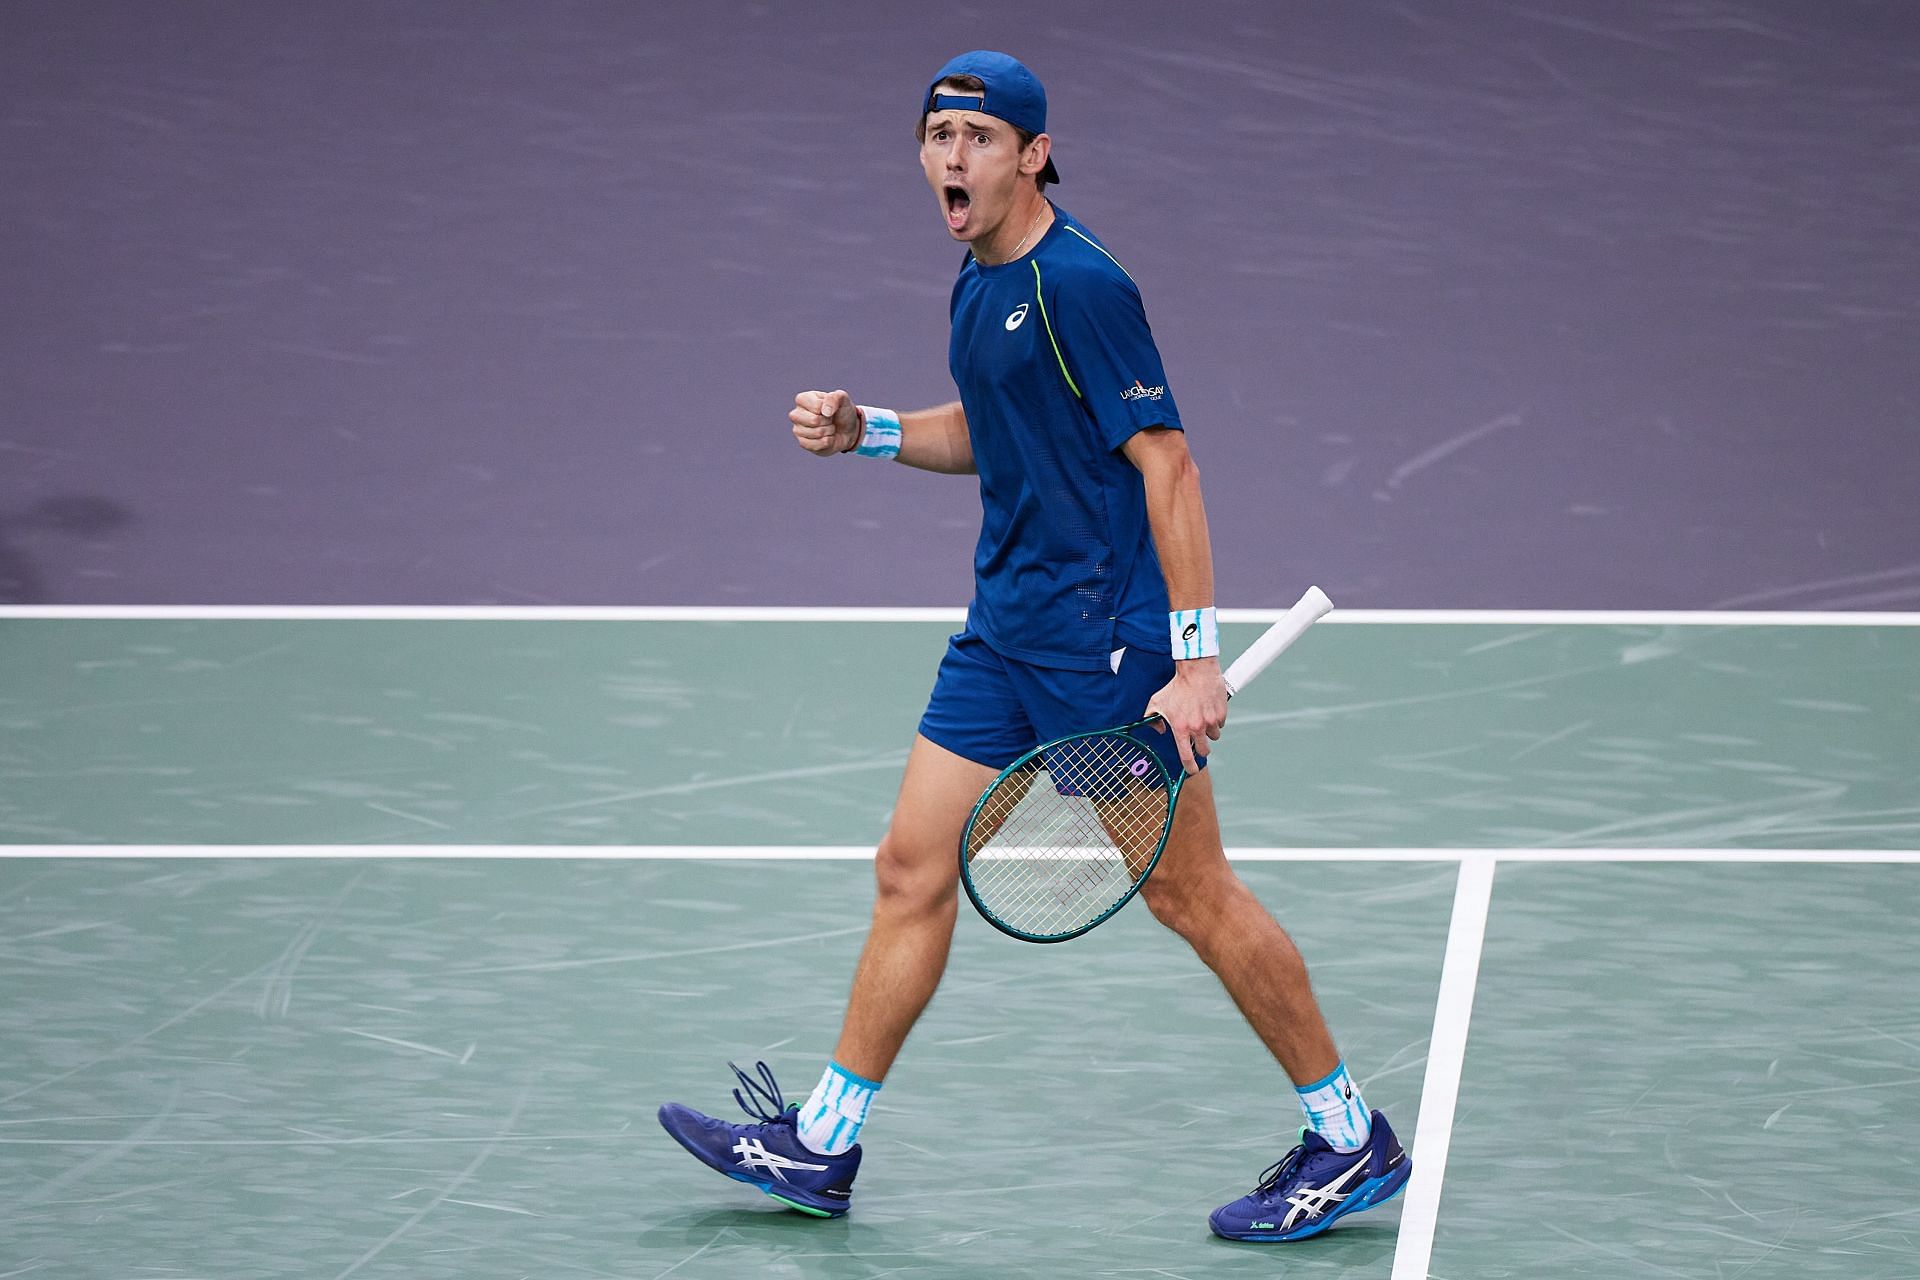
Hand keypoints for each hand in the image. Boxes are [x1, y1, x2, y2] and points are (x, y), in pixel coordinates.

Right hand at [790, 389, 861, 455]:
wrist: (848, 430)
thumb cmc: (841, 412)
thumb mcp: (842, 398)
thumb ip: (834, 398)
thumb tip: (825, 411)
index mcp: (803, 399)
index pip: (816, 406)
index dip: (828, 409)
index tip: (829, 409)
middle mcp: (796, 414)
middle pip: (814, 420)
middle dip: (828, 421)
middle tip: (829, 420)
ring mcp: (797, 430)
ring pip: (817, 433)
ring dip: (829, 431)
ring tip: (828, 428)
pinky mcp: (803, 443)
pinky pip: (817, 445)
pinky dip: (828, 442)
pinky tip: (827, 437)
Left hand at [1144, 657, 1227, 775]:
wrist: (1196, 670)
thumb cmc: (1176, 686)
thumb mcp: (1157, 701)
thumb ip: (1151, 718)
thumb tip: (1157, 729)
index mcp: (1181, 728)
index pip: (1186, 756)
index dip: (1189, 767)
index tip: (1192, 770)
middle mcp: (1197, 727)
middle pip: (1204, 750)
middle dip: (1201, 748)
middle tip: (1198, 739)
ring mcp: (1211, 721)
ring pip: (1214, 736)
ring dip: (1209, 731)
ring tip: (1202, 717)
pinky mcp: (1221, 714)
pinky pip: (1220, 724)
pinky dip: (1215, 720)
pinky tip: (1208, 709)